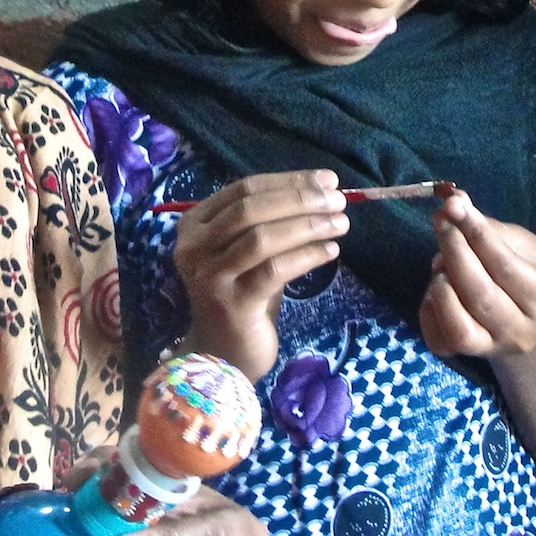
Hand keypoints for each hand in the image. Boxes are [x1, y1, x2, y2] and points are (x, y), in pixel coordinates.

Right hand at [175, 171, 346, 379]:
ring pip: (261, 237)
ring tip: (341, 224)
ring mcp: (209, 276)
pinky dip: (306, 256)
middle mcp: (194, 247)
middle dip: (300, 199)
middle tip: (339, 200)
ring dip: (307, 225)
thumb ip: (273, 221)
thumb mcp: (249, 252)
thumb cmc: (242, 296)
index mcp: (195, 224)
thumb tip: (323, 190)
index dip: (288, 181)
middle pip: (251, 208)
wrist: (222, 356)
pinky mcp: (231, 304)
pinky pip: (274, 270)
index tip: (328, 180)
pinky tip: (330, 251)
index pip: (244, 188)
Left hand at [418, 192, 535, 358]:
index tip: (453, 205)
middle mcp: (522, 331)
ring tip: (442, 264)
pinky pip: (438, 340)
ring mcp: (493, 349)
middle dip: (454, 251)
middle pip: (480, 294)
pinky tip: (436, 291)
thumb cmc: (526, 274)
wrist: (527, 325)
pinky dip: (429, 310)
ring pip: (459, 326)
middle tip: (441, 221)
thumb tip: (452, 202)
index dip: (476, 233)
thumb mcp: (522, 245)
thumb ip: (488, 226)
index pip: (505, 265)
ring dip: (441, 287)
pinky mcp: (466, 357)